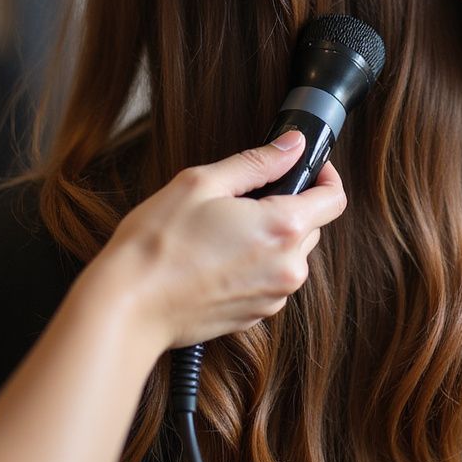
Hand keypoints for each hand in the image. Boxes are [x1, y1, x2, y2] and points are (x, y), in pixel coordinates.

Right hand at [96, 131, 346, 349]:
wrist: (127, 307)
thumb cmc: (157, 245)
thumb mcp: (202, 182)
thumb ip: (258, 162)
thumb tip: (292, 145)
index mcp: (282, 228)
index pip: (334, 197)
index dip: (324, 174)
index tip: (305, 164)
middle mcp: (288, 267)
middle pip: (312, 225)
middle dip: (287, 204)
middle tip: (241, 197)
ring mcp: (274, 297)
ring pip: (291, 253)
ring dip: (270, 236)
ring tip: (220, 231)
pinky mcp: (257, 316)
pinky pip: (270, 278)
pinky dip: (255, 263)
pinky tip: (216, 257)